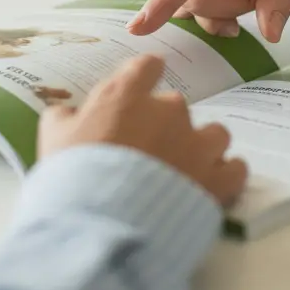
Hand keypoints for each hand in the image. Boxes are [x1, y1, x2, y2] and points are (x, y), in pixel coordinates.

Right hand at [38, 55, 247, 206]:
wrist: (101, 224)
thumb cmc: (73, 175)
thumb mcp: (53, 138)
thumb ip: (65, 117)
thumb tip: (68, 113)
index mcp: (128, 95)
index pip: (147, 66)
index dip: (145, 77)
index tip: (143, 88)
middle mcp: (169, 112)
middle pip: (176, 106)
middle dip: (164, 126)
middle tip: (146, 153)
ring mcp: (197, 145)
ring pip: (213, 133)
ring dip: (200, 147)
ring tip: (184, 171)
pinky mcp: (218, 180)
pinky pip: (235, 168)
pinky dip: (225, 175)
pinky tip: (211, 185)